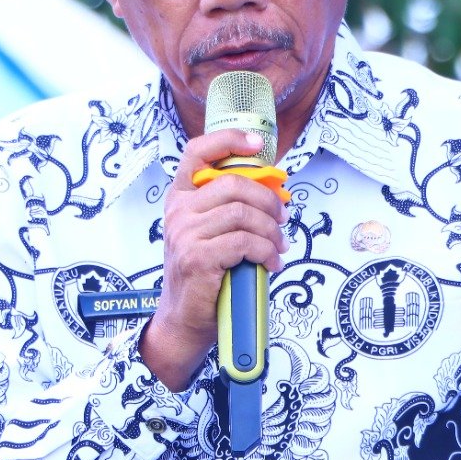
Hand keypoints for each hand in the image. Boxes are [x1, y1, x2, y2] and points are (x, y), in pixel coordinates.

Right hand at [140, 129, 287, 390]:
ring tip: (277, 247)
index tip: (258, 143)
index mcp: (181, 197)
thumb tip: (274, 190)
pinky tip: (270, 263)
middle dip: (268, 201)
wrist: (184, 319)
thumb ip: (230, 208)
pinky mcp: (198, 258)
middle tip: (281, 220)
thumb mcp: (210, 232)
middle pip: (234, 184)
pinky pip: (244, 242)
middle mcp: (179, 211)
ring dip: (270, 232)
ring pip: (243, 214)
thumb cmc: (204, 274)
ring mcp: (185, 234)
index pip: (197, 152)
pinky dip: (265, 252)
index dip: (229, 140)